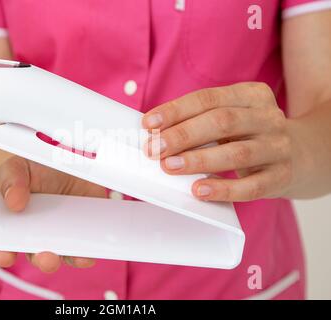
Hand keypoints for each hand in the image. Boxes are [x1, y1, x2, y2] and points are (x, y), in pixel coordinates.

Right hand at [0, 156, 105, 271]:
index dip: (2, 254)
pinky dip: (83, 255)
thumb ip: (11, 180)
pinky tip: (84, 253)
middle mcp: (37, 235)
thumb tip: (13, 201)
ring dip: (61, 260)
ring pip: (59, 257)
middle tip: (44, 256)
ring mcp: (61, 235)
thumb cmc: (39, 169)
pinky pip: (83, 251)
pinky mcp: (82, 233)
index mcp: (15, 224)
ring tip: (61, 255)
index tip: (5, 255)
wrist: (71, 160)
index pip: (4, 246)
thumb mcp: (19, 167)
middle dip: (39, 259)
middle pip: (35, 256)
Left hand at [142, 82, 302, 201]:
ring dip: (199, 160)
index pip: (208, 98)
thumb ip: (200, 121)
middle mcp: (267, 117)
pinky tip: (200, 190)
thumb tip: (155, 134)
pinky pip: (252, 185)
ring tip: (170, 167)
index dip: (176, 110)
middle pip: (222, 121)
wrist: (304, 153)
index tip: (149, 123)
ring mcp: (278, 147)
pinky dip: (224, 189)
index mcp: (251, 95)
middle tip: (154, 149)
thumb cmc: (252, 134)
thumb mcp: (233, 117)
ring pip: (237, 153)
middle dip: (183, 135)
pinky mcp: (282, 176)